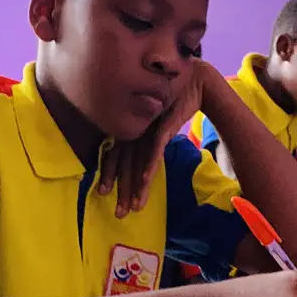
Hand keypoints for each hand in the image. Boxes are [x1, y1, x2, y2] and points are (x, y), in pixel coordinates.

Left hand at [98, 59, 211, 215]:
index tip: (102, 194)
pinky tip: (145, 180)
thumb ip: (144, 135)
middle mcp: (136, 131)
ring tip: (134, 208)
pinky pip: (155, 151)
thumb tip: (136, 151)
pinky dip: (150, 166)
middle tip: (119, 214)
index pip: (116, 156)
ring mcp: (149, 130)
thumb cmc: (172, 101)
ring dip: (137, 187)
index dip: (109, 175)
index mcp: (131, 130)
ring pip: (139, 164)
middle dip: (123, 191)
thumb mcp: (153, 120)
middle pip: (126, 166)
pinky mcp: (164, 128)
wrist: (193, 82)